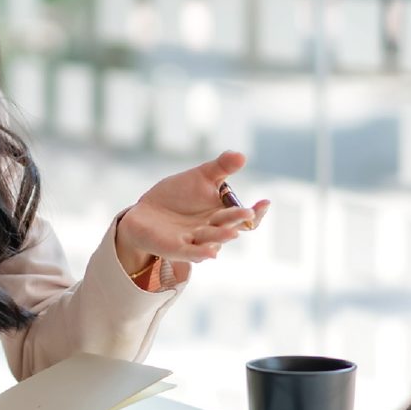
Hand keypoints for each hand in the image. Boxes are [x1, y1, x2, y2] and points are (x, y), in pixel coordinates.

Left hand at [114, 151, 270, 270]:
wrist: (146, 212)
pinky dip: (200, 253)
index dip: (255, 212)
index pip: (243, 218)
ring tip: (232, 232)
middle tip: (246, 213)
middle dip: (236, 220)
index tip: (265, 202)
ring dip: (222, 237)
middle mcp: (212, 231)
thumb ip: (221, 167)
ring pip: (211, 240)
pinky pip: (190, 253)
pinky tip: (211, 253)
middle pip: (228, 226)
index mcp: (221, 214)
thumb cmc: (177, 196)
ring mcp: (194, 241)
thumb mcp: (200, 177)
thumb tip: (242, 155)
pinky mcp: (175, 249)